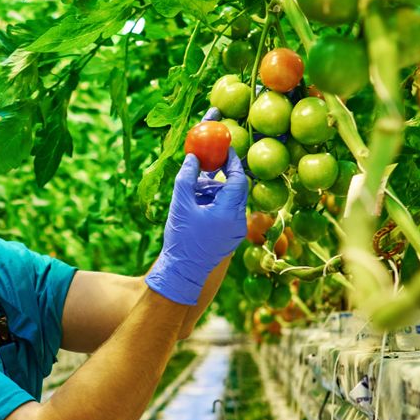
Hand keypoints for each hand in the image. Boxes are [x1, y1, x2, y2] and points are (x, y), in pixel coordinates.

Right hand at [145, 130, 248, 304]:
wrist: (182, 272)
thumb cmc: (181, 239)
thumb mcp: (180, 204)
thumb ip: (187, 177)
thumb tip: (194, 156)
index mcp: (229, 212)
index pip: (238, 179)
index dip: (232, 161)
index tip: (225, 147)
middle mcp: (238, 221)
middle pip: (236, 189)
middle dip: (222, 175)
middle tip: (210, 161)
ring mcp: (236, 231)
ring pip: (230, 200)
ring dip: (215, 190)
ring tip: (194, 189)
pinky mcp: (230, 237)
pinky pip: (227, 212)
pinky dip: (214, 203)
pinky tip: (197, 203)